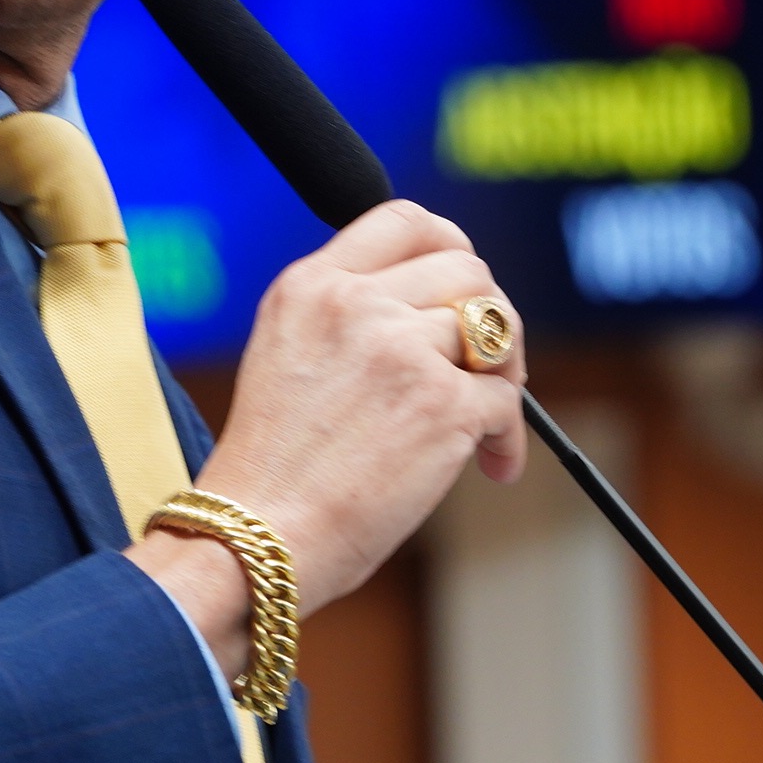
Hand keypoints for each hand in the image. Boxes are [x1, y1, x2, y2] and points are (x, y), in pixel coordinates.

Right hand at [129, 200, 524, 667]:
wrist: (254, 543)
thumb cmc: (271, 474)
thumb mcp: (286, 358)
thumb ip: (348, 320)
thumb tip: (438, 315)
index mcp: (310, 286)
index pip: (403, 219)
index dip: (450, 247)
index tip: (461, 291)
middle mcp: (355, 303)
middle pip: (467, 268)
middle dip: (490, 318)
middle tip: (484, 372)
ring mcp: (401, 349)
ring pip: (496, 326)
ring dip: (506, 374)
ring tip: (487, 423)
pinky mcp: (442, 404)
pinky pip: (507, 401)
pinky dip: (508, 436)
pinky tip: (490, 467)